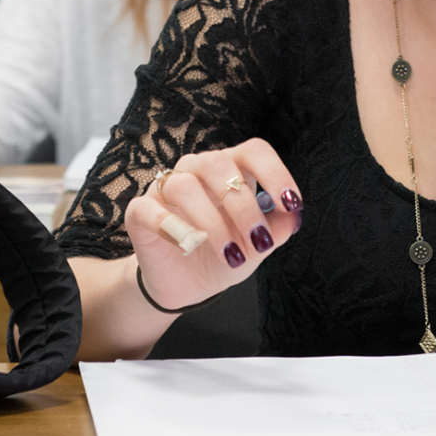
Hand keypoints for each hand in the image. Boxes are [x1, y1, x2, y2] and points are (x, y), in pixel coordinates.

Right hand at [124, 138, 302, 312]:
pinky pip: (149, 209)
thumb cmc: (226, 254)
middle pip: (219, 165)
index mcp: (232, 168)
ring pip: (185, 185)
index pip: (253, 150)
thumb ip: (278, 227)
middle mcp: (198, 168)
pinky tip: (189, 247)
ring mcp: (166, 186)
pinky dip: (172, 228)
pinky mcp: (140, 211)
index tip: (291, 203)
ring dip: (212, 223)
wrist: (186, 285)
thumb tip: (294, 214)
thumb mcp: (258, 245)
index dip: (275, 172)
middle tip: (258, 241)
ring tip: (230, 254)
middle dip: (244, 206)